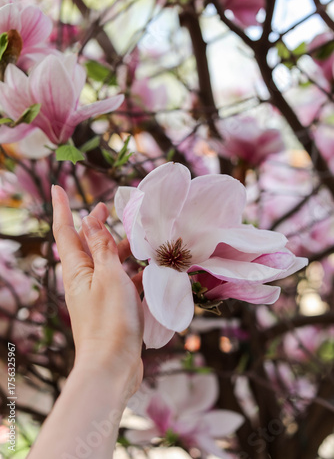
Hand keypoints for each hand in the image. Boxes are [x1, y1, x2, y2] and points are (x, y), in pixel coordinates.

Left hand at [52, 185, 143, 394]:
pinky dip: (133, 271)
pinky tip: (151, 269)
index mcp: (77, 269)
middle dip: (95, 225)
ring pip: (108, 262)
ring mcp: (99, 294)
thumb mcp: (108, 276)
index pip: (65, 231)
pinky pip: (121, 280)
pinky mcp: (113, 307)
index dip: (61, 208)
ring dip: (120, 248)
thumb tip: (89, 221)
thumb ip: (102, 248)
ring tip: (140, 237)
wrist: (113, 366)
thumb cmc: (110, 319)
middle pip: (87, 244)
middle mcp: (84, 279)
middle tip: (108, 208)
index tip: (58, 187)